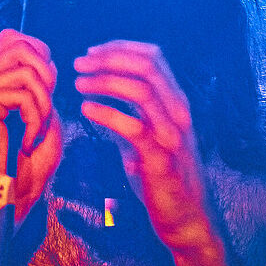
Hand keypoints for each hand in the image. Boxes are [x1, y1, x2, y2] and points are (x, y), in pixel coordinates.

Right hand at [0, 28, 61, 223]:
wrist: (6, 197)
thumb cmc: (27, 166)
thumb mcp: (46, 118)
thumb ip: (43, 84)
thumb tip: (40, 55)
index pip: (14, 38)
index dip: (42, 57)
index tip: (46, 93)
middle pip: (22, 46)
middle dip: (47, 78)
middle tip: (44, 113)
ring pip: (28, 72)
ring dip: (44, 105)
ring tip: (36, 132)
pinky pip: (24, 95)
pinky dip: (37, 120)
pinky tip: (27, 144)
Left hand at [74, 41, 212, 253]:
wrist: (186, 218)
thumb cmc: (162, 175)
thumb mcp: (146, 134)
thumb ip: (130, 111)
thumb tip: (99, 88)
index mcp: (175, 102)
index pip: (153, 57)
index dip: (120, 48)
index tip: (91, 52)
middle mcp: (178, 112)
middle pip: (148, 66)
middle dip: (109, 58)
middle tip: (79, 63)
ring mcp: (172, 135)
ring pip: (142, 91)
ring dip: (106, 81)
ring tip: (79, 84)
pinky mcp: (161, 160)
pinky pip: (134, 128)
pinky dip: (107, 113)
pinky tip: (86, 110)